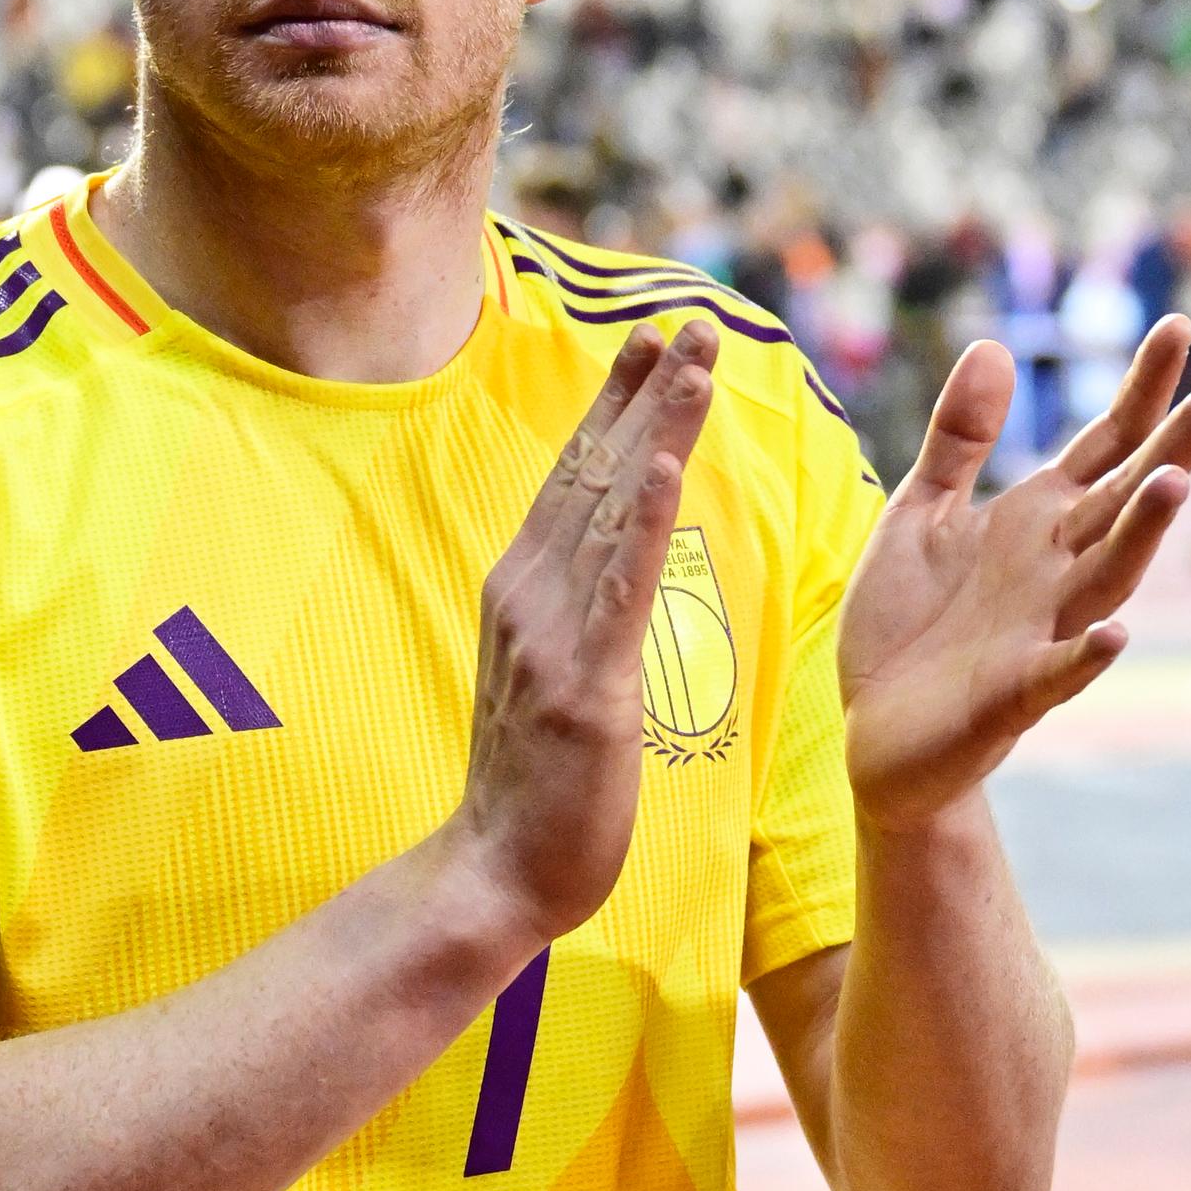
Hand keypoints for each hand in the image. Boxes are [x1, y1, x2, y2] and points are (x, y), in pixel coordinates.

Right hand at [449, 318, 717, 943]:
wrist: (495, 874)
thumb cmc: (539, 785)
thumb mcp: (556, 673)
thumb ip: (575, 610)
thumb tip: (607, 558)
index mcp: (527, 589)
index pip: (578, 478)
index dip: (615, 405)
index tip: (653, 340)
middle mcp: (531, 592)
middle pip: (595, 470)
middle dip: (646, 390)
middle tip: (692, 317)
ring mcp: (552, 635)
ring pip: (613, 508)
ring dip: (657, 427)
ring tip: (696, 359)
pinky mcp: (584, 685)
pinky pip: (618, 589)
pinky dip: (643, 522)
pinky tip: (669, 467)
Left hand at [839, 318, 1190, 831]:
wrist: (876, 732)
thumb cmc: (908, 624)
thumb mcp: (921, 512)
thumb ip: (961, 439)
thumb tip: (996, 345)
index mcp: (1035, 522)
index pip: (1104, 445)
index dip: (1139, 389)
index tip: (1176, 324)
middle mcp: (1054, 570)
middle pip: (1124, 501)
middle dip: (1169, 450)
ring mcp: (1040, 631)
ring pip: (1107, 578)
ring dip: (1142, 534)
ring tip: (1174, 481)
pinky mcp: (1012, 695)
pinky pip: (1058, 674)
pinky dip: (1087, 655)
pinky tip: (1118, 634)